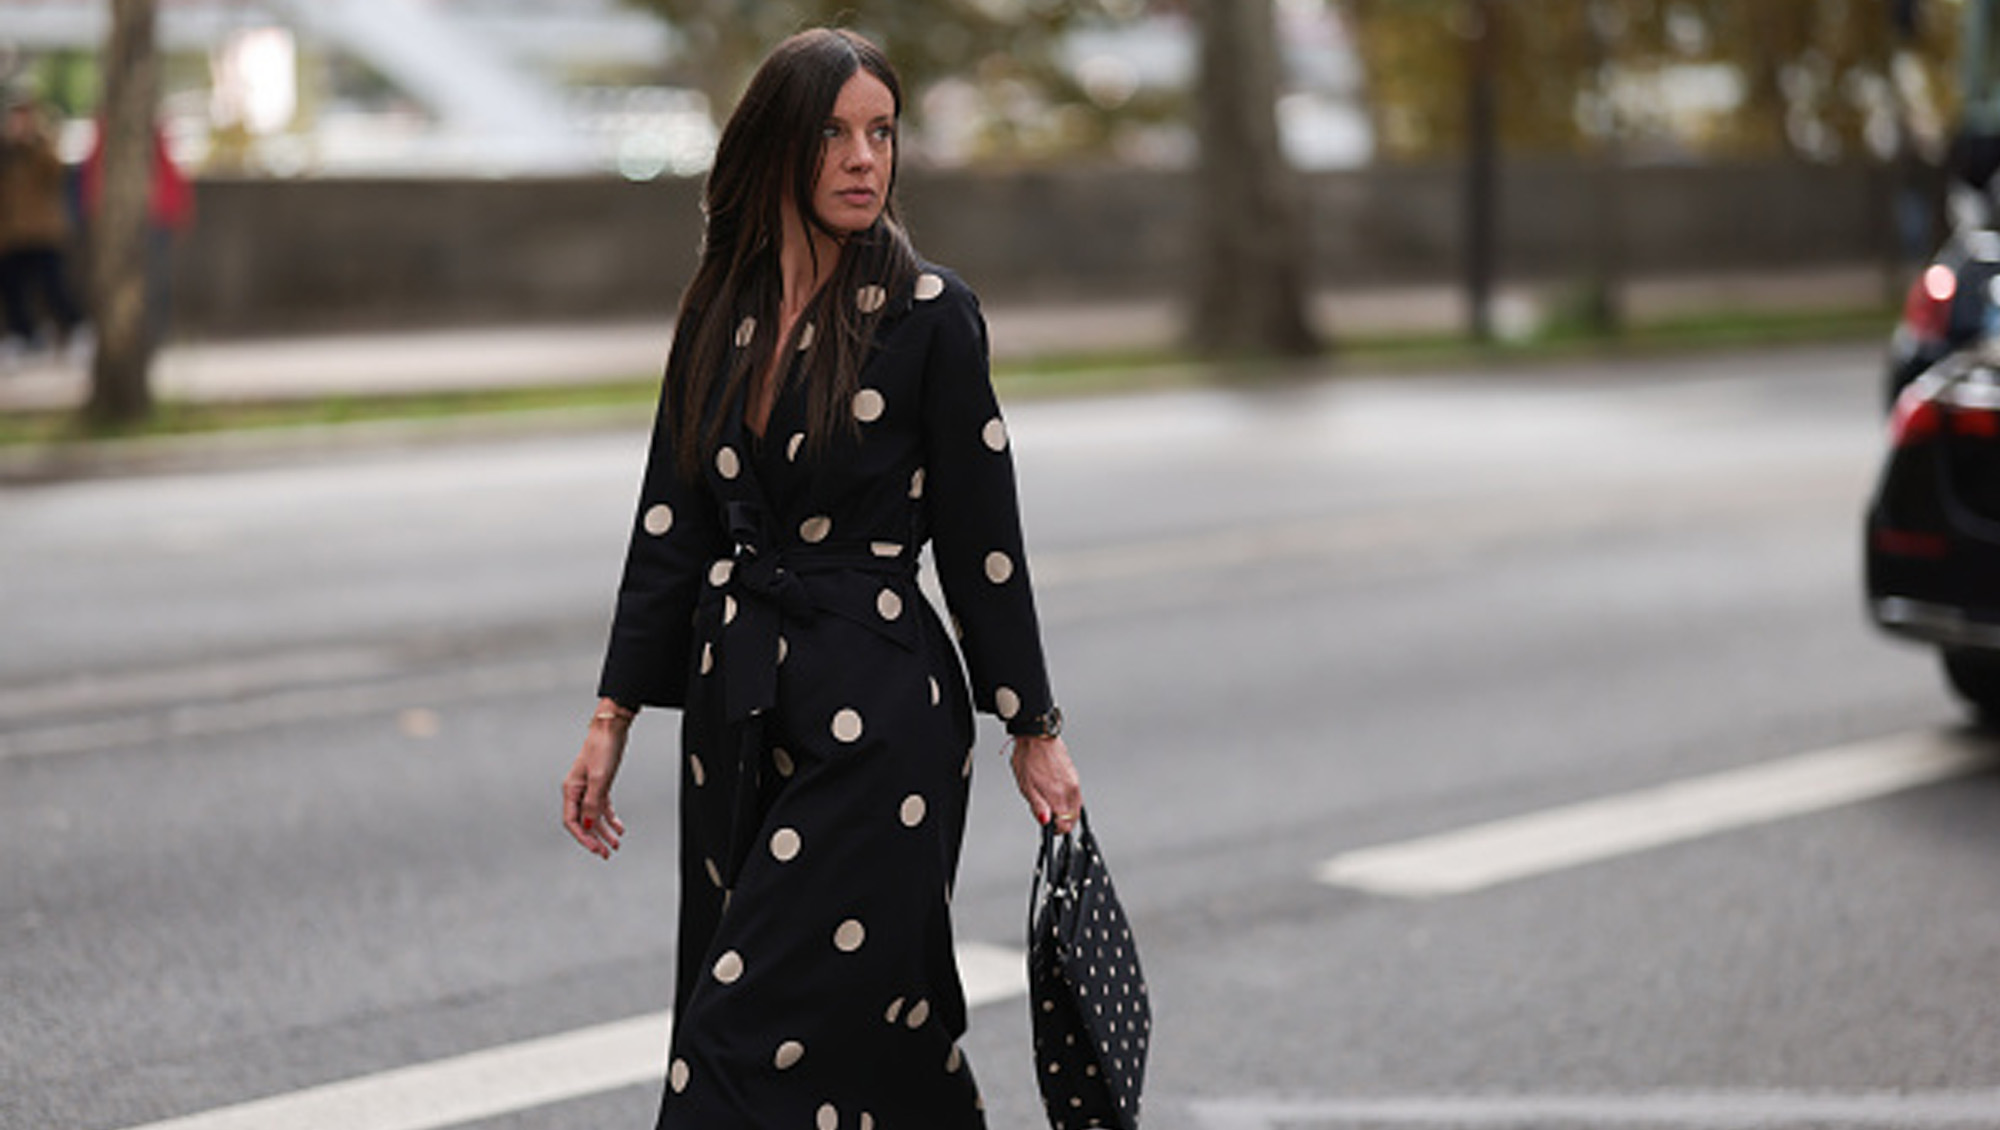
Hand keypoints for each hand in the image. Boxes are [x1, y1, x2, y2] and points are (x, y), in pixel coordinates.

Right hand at [562, 700, 630, 858]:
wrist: (612, 728)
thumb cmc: (603, 748)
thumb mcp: (600, 779)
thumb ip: (593, 803)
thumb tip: (589, 825)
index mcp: (571, 789)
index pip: (572, 822)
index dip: (583, 837)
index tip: (595, 849)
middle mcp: (577, 790)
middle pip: (584, 822)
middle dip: (595, 839)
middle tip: (606, 853)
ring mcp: (589, 787)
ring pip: (594, 816)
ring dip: (604, 831)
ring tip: (615, 844)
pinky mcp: (600, 783)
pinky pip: (602, 806)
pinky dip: (610, 818)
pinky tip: (618, 827)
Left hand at [1009, 735, 1081, 834]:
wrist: (1036, 737)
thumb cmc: (1028, 758)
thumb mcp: (1026, 787)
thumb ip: (1038, 807)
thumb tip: (1045, 822)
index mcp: (1058, 796)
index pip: (1065, 825)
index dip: (1056, 829)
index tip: (1048, 826)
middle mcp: (1070, 790)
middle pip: (1073, 817)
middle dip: (1062, 821)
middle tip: (1048, 816)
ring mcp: (1074, 782)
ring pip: (1076, 807)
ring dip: (1066, 810)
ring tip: (1050, 803)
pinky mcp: (1074, 775)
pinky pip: (1075, 795)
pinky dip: (1068, 799)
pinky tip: (1056, 793)